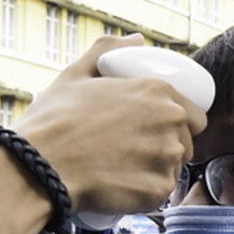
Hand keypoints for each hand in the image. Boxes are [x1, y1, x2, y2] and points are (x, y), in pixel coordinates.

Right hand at [13, 36, 204, 218]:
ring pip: (173, 169)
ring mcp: (167, 158)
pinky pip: (160, 193)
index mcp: (157, 91)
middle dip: (166, 147)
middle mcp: (171, 122)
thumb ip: (107, 51)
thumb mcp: (75, 74)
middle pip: (186, 143)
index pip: (194, 115)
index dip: (177, 124)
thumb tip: (136, 39)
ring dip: (155, 171)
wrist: (39, 167)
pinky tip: (120, 186)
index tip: (153, 131)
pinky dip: (144, 193)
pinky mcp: (158, 190)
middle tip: (132, 152)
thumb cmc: (53, 121)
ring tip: (122, 170)